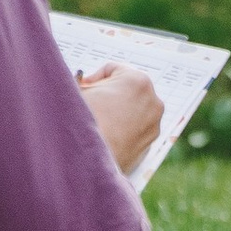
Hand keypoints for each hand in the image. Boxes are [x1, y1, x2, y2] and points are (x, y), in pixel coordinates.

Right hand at [77, 62, 160, 176]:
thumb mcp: (76, 93)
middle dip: (109, 94)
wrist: (87, 162)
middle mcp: (153, 99)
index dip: (94, 78)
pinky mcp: (151, 142)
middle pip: (127, 88)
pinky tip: (106, 135)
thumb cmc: (82, 123)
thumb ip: (80, 82)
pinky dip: (123, 128)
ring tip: (98, 121)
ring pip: (133, 108)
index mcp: (137, 80)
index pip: (113, 69)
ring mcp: (154, 123)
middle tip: (90, 104)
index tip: (84, 89)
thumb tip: (80, 81)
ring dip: (117, 111)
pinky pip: (136, 128)